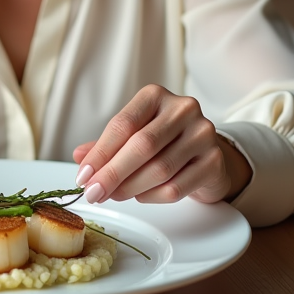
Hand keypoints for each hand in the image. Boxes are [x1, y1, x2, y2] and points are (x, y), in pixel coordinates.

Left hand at [72, 84, 250, 204]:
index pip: (123, 124)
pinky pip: (176, 187)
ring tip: (114, 195)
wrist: (206, 155)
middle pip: (142, 145)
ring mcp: (203, 134)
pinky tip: (141, 196)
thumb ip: (107, 145)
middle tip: (93, 193)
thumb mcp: (134, 135)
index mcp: (156, 96)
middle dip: (112, 174)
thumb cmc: (164, 143)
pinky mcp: (214, 161)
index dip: (100, 153)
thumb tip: (79, 156)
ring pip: (160, 169)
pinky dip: (152, 197)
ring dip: (130, 188)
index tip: (84, 176)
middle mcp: (183, 109)